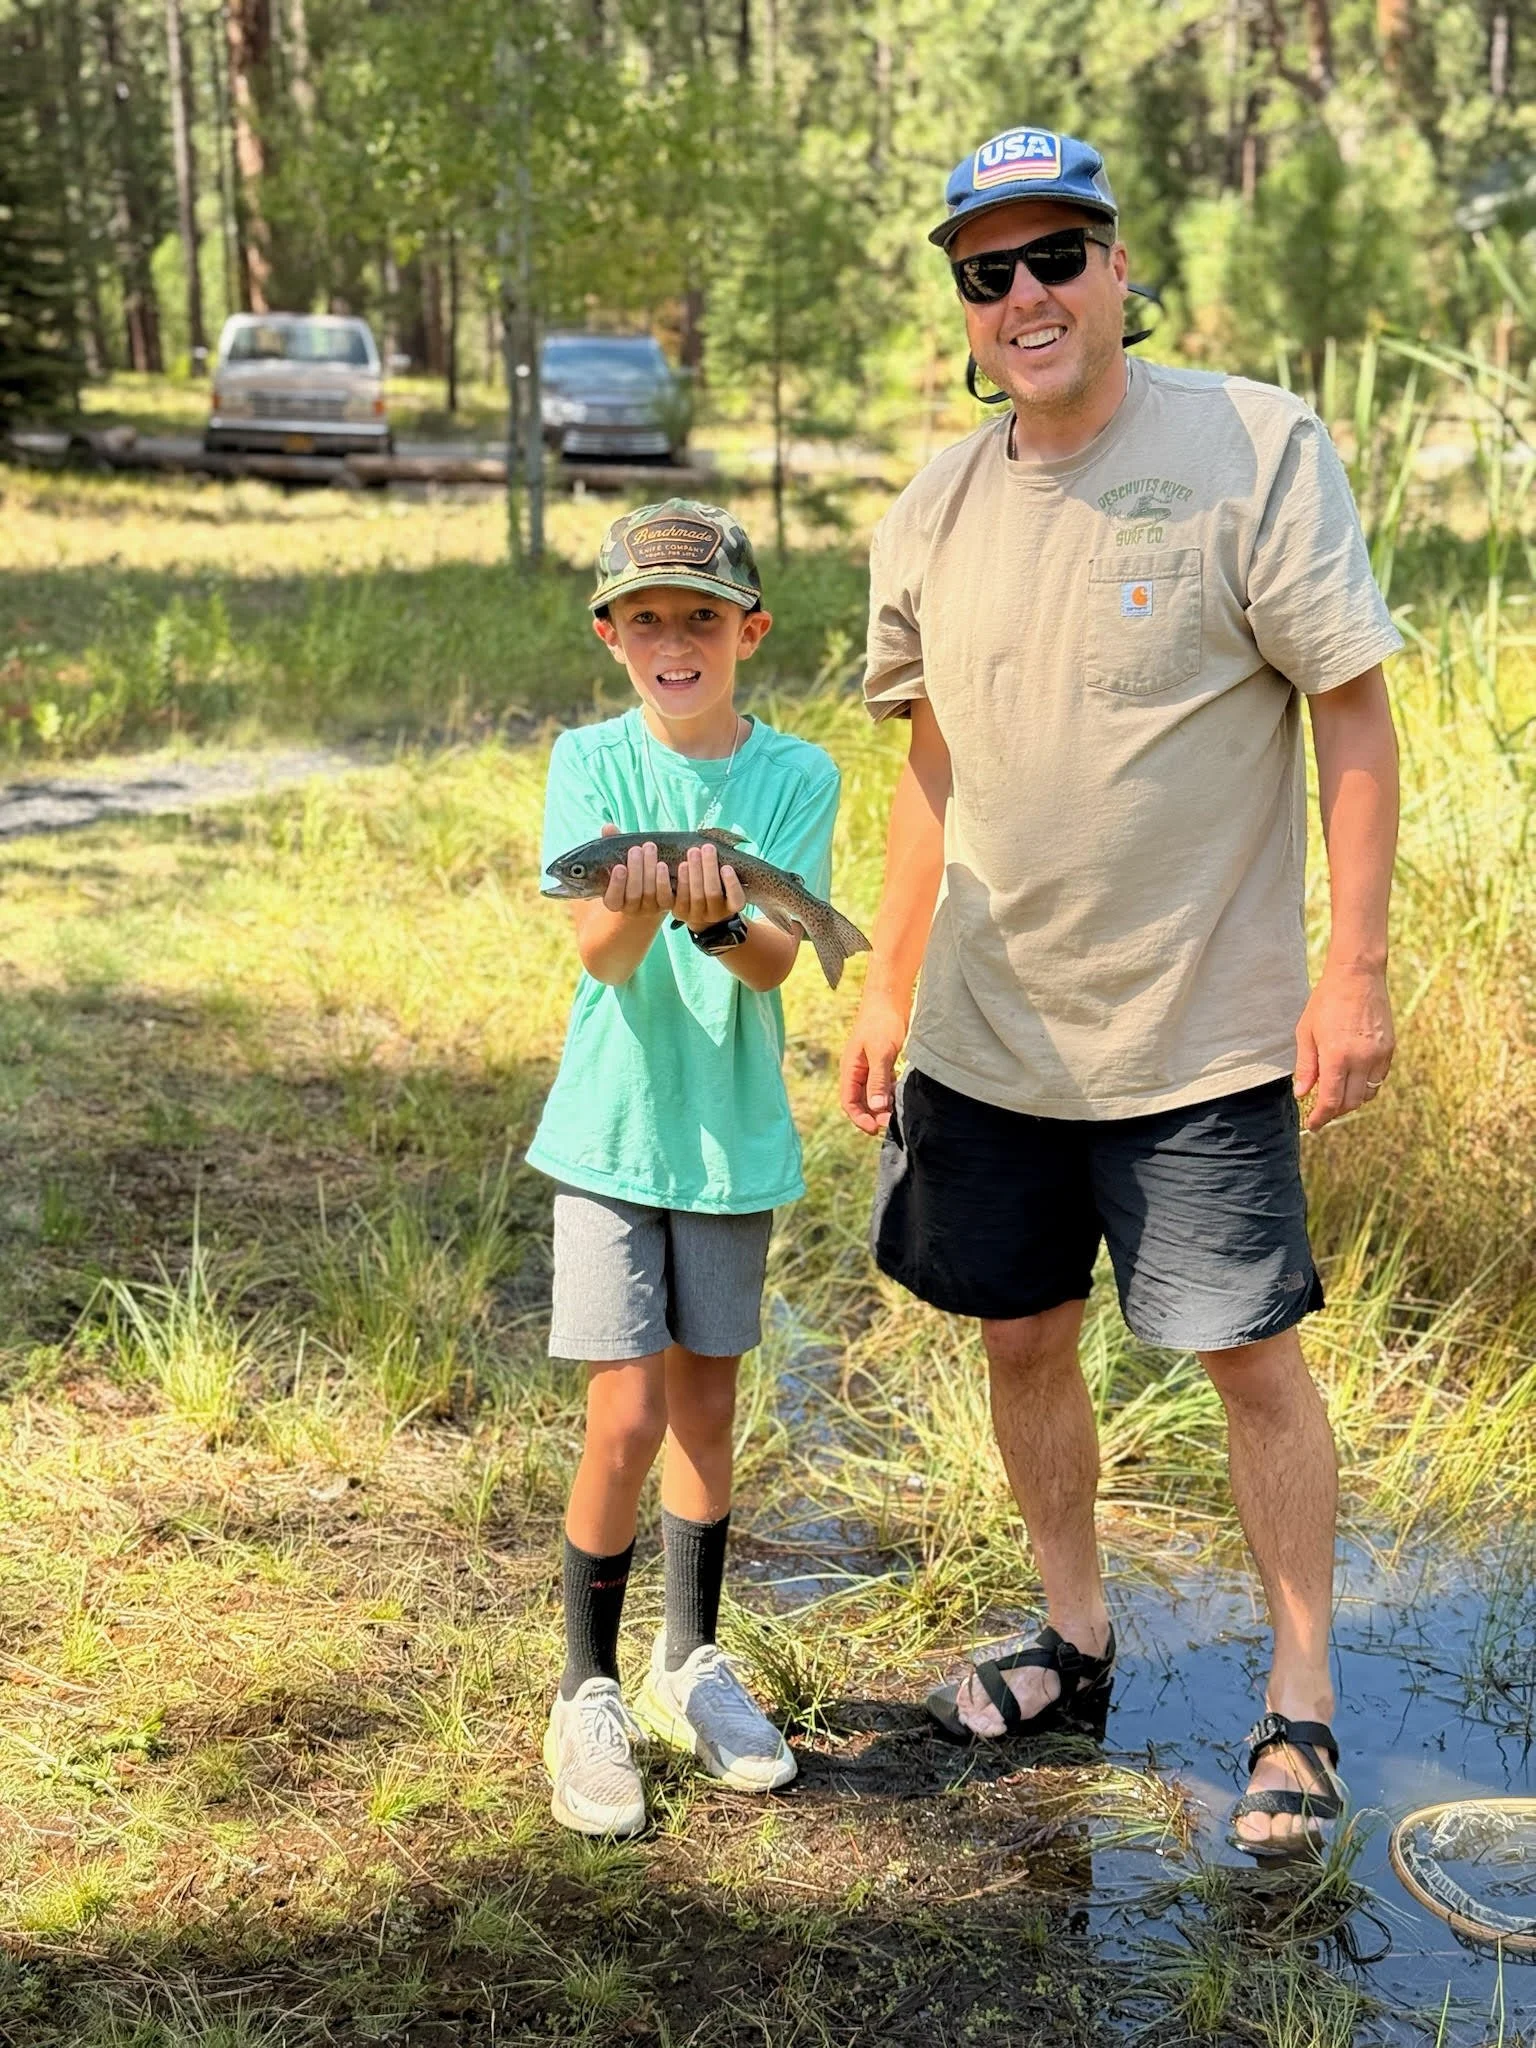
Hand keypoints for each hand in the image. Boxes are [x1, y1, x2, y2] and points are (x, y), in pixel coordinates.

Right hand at [599, 824, 673, 919]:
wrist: (650, 885)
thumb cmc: (629, 869)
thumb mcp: (619, 857)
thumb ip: (611, 844)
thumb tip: (608, 827)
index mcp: (615, 901)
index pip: (613, 899)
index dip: (616, 884)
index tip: (620, 867)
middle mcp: (631, 908)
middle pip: (633, 894)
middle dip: (636, 870)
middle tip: (636, 849)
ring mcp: (649, 908)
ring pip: (650, 893)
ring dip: (650, 870)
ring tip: (650, 847)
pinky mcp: (666, 905)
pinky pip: (666, 897)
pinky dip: (665, 880)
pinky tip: (664, 863)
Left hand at [670, 840, 746, 933]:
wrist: (696, 907)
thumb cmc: (714, 884)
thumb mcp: (724, 880)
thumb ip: (724, 868)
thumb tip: (722, 844)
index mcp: (731, 907)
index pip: (736, 899)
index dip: (732, 884)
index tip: (727, 867)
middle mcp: (715, 915)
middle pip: (713, 893)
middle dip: (709, 869)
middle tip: (707, 848)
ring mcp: (696, 916)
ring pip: (696, 896)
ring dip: (694, 872)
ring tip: (693, 851)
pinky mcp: (679, 913)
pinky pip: (678, 898)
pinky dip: (679, 880)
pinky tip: (679, 865)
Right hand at [840, 992, 907, 1134]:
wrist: (890, 996)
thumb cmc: (882, 1021)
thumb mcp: (881, 1052)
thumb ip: (878, 1080)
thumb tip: (878, 1107)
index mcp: (850, 1069)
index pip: (849, 1102)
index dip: (860, 1118)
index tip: (875, 1129)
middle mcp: (857, 1070)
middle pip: (860, 1101)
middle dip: (873, 1115)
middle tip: (891, 1122)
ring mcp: (870, 1066)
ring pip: (873, 1094)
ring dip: (882, 1106)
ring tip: (896, 1112)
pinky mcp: (883, 1061)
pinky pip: (883, 1084)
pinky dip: (890, 1093)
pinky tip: (901, 1095)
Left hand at [1293, 960, 1393, 1131]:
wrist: (1357, 976)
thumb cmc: (1326, 1001)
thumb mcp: (1306, 1033)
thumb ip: (1306, 1066)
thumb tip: (1302, 1094)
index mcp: (1338, 1056)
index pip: (1331, 1101)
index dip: (1321, 1117)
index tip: (1312, 1125)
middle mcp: (1362, 1059)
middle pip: (1351, 1103)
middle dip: (1335, 1112)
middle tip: (1321, 1112)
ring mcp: (1379, 1055)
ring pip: (1367, 1094)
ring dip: (1351, 1101)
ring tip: (1335, 1097)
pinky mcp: (1390, 1049)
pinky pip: (1378, 1079)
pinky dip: (1365, 1086)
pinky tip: (1352, 1080)